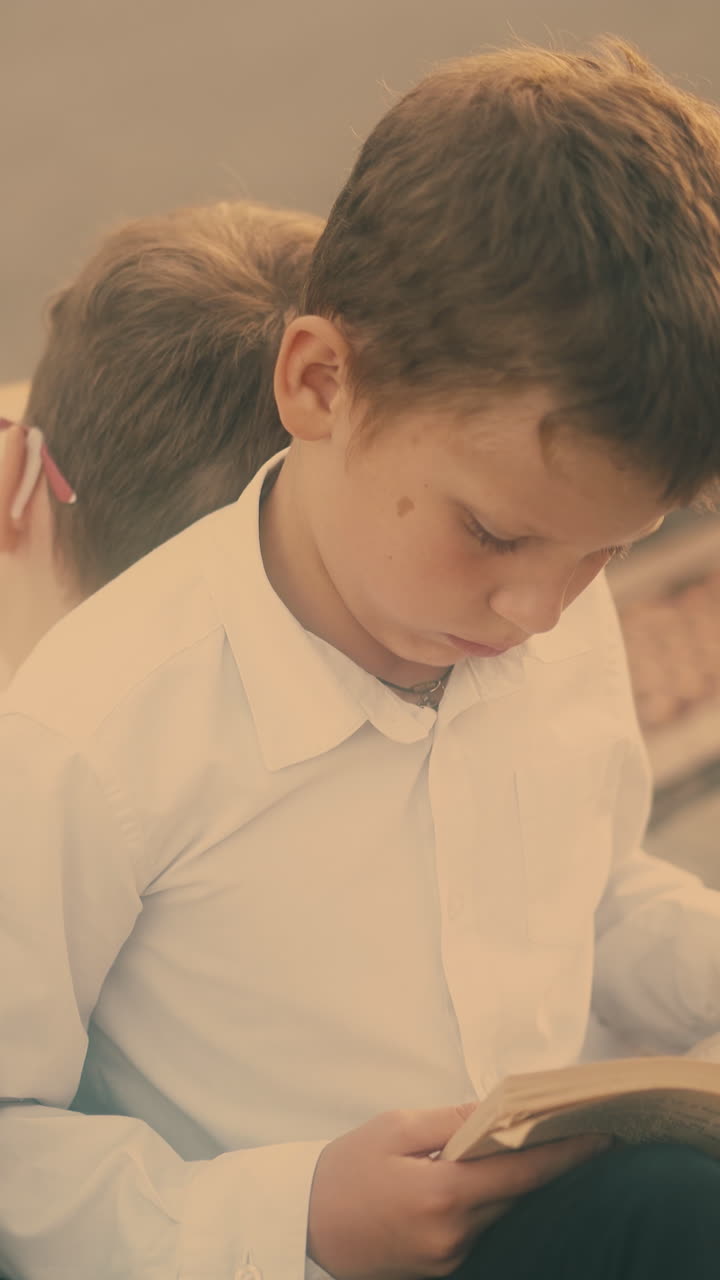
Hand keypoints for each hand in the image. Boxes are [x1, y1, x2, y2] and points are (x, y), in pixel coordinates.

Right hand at [307, 1105, 610, 1278]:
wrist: (304, 1225)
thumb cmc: (344, 1169)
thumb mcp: (394, 1128)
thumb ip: (452, 1121)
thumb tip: (499, 1109)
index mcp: (442, 1195)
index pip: (521, 1173)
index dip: (566, 1155)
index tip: (601, 1138)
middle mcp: (453, 1235)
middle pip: (518, 1195)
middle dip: (548, 1164)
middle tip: (578, 1129)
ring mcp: (448, 1259)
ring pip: (502, 1214)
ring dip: (520, 1183)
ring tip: (542, 1146)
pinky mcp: (441, 1270)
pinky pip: (482, 1231)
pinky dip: (494, 1203)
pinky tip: (498, 1177)